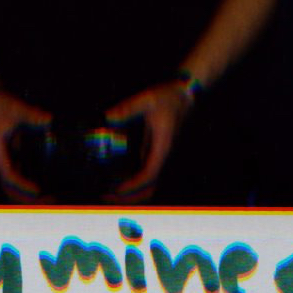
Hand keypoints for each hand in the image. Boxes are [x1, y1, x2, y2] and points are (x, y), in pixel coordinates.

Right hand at [0, 91, 51, 200]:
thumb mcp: (15, 107)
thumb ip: (30, 114)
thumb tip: (48, 120)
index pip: (8, 175)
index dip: (22, 185)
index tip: (38, 190)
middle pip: (10, 189)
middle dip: (28, 199)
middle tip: (50, 201)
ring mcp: (4, 161)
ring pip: (13, 187)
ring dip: (29, 196)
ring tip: (51, 199)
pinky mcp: (10, 158)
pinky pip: (19, 178)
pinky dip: (30, 186)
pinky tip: (47, 187)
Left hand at [105, 81, 192, 201]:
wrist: (186, 95)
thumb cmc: (168, 96)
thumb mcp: (147, 99)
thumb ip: (128, 108)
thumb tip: (109, 117)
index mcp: (163, 146)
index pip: (150, 174)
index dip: (133, 185)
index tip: (116, 189)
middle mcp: (164, 155)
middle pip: (150, 188)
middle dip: (130, 197)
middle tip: (106, 196)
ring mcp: (161, 156)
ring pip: (150, 184)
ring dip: (131, 192)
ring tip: (109, 192)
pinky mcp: (157, 153)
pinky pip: (147, 174)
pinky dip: (133, 181)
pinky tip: (117, 177)